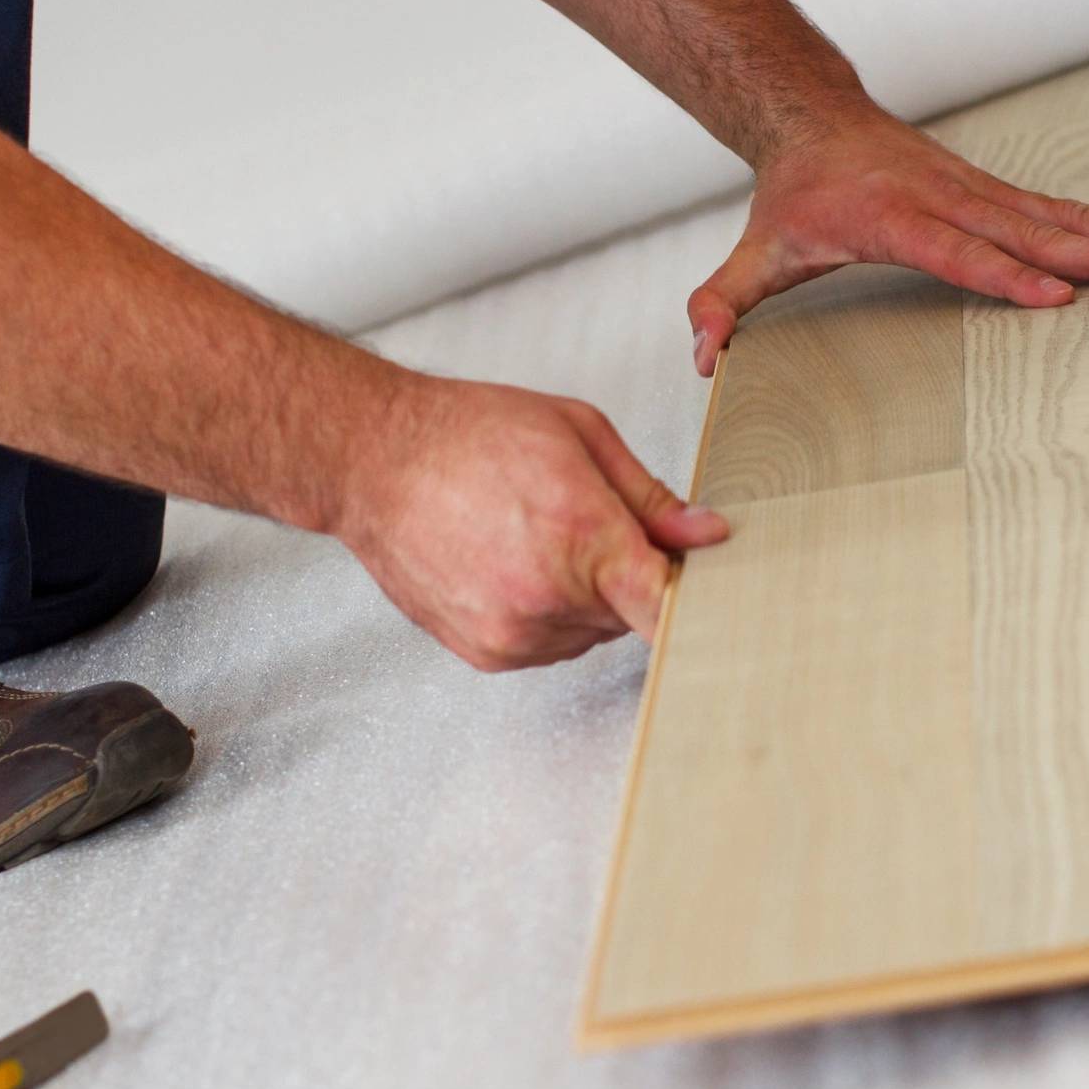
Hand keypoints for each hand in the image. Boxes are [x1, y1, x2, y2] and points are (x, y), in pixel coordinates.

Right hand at [333, 375, 727, 669]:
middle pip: (635, 614)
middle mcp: (547, 596)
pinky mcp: (488, 654)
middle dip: (629, 575)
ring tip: (537, 535)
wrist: (375, 461)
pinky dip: (549, 612)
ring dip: (588, 596)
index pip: (668, 606)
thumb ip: (651, 498)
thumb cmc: (470, 434)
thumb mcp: (581, 436)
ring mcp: (513, 634)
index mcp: (581, 534)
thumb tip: (708, 534)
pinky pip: (552, 644)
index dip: (696, 601)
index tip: (713, 594)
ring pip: (595, 632)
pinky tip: (514, 562)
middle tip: (591, 522)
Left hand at [685, 108, 1088, 373]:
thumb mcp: (754, 252)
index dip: (1004, 273)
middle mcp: (945, 198)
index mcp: (893, 218)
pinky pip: (1061, 206)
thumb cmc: (792, 196)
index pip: (956, 251)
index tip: (1055, 296)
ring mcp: (977, 189)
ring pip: (1059, 213)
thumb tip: (703, 356)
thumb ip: (723, 305)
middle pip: (1028, 230)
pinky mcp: (995, 189)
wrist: (812, 117)